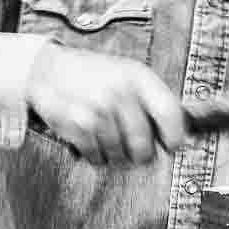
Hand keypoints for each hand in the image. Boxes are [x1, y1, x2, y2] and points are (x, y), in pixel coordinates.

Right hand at [25, 41, 186, 165]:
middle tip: (134, 149)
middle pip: (144, 146)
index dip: (174, 137)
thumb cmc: (93, 75)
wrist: (46, 71)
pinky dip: (95, 155)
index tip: (170, 145)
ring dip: (115, 155)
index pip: (170, 115)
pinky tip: (91, 139)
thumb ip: (154, 101)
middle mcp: (120, 93)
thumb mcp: (128, 74)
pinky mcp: (78, 126)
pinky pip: (98, 158)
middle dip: (141, 154)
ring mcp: (98, 111)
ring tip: (106, 137)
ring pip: (120, 156)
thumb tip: (182, 136)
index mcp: (139, 77)